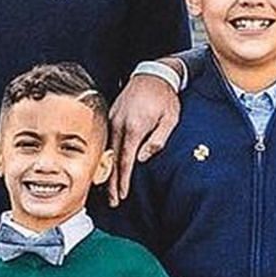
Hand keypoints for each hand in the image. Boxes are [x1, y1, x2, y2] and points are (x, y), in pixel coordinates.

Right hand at [107, 67, 181, 204]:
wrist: (153, 75)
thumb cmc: (165, 98)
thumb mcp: (170, 119)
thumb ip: (157, 140)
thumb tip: (142, 159)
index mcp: (134, 127)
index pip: (126, 160)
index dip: (123, 180)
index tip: (122, 195)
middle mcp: (119, 124)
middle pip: (113, 160)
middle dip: (112, 183)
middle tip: (113, 201)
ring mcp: (112, 120)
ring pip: (106, 151)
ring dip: (107, 172)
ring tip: (107, 190)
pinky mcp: (110, 116)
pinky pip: (106, 141)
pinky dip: (105, 157)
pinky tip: (105, 168)